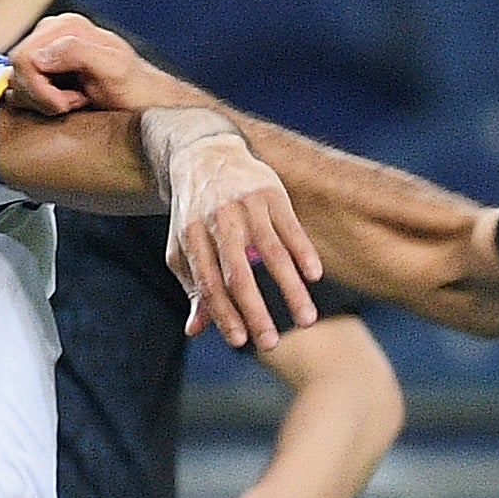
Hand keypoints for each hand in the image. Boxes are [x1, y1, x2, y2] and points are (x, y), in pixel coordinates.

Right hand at [5, 14, 188, 117]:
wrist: (147, 104)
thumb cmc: (136, 91)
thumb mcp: (114, 69)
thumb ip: (78, 52)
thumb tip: (38, 56)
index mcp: (66, 26)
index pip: (24, 58)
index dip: (40, 89)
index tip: (69, 103)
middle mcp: (53, 33)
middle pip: (16, 71)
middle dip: (40, 97)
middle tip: (72, 104)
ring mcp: (47, 51)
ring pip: (16, 83)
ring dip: (42, 102)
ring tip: (74, 103)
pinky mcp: (44, 71)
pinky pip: (20, 89)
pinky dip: (39, 104)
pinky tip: (66, 104)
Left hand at [160, 122, 324, 350]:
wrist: (205, 154)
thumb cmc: (193, 212)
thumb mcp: (183, 247)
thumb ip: (193, 287)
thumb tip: (194, 330)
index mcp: (193, 237)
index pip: (209, 284)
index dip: (224, 314)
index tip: (240, 341)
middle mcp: (219, 221)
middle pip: (239, 274)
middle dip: (255, 311)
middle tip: (271, 344)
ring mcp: (247, 206)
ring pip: (272, 254)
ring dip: (290, 290)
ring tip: (307, 320)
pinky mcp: (271, 193)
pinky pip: (291, 228)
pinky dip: (304, 252)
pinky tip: (315, 277)